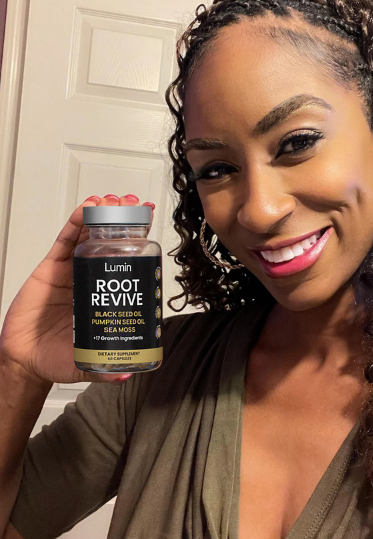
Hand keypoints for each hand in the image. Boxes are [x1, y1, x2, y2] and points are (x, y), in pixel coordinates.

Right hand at [0, 195, 154, 386]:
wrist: (24, 359)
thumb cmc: (57, 357)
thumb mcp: (86, 363)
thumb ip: (105, 368)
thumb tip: (128, 371)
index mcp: (105, 295)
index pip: (125, 263)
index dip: (136, 243)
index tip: (149, 224)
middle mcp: (92, 278)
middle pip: (109, 242)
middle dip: (122, 221)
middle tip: (134, 205)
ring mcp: (72, 270)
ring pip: (88, 235)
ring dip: (101, 214)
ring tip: (113, 199)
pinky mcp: (51, 267)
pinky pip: (64, 240)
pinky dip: (75, 222)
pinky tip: (86, 207)